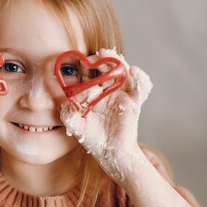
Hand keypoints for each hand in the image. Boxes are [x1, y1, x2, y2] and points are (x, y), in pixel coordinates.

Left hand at [60, 49, 152, 183]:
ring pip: (125, 72)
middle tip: (99, 54)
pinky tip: (134, 71)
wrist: (110, 152)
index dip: (87, 64)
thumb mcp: (76, 126)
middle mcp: (108, 90)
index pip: (91, 72)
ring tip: (114, 57)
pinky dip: (141, 79)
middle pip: (108, 67)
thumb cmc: (93, 138)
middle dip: (104, 58)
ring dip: (120, 62)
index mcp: (94, 92)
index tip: (82, 59)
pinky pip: (141, 88)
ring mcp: (122, 95)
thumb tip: (65, 103)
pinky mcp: (134, 103)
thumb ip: (68, 115)